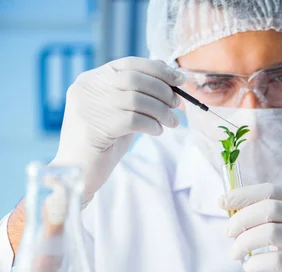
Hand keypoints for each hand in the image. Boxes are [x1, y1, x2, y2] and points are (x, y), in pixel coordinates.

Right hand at [52, 57, 184, 203]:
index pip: (129, 64)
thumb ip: (137, 96)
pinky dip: (152, 125)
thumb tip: (170, 82)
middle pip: (135, 79)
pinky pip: (135, 120)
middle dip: (163, 90)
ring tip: (171, 122)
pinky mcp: (96, 127)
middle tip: (176, 104)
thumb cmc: (103, 143)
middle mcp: (88, 88)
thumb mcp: (120, 112)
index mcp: (92, 79)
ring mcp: (89, 106)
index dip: (158, 70)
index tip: (179, 79)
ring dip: (161, 111)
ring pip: (137, 99)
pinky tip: (156, 131)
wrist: (77, 172)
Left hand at [219, 183, 281, 271]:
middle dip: (240, 220)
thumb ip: (274, 218)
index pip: (270, 190)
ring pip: (267, 233)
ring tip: (235, 253)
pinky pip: (271, 260)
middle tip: (228, 233)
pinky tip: (250, 266)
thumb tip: (232, 211)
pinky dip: (254, 263)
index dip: (243, 194)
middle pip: (267, 209)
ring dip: (243, 243)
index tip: (222, 201)